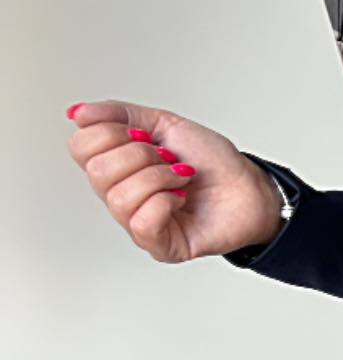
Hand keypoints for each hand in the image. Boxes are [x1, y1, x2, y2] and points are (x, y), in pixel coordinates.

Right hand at [65, 99, 282, 263]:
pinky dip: (165, 203)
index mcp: (116, 166)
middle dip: (140, 156)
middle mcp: (120, 196)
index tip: (144, 136)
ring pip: (119, 198)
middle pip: (97, 171)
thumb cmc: (210, 161)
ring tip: (179, 179)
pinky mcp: (159, 246)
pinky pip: (141, 223)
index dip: (111, 133)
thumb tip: (77, 114)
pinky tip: (180, 200)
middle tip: (167, 160)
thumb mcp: (162, 123)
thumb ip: (118, 114)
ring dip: (158, 179)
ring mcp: (137, 223)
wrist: (247, 187)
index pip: (80, 147)